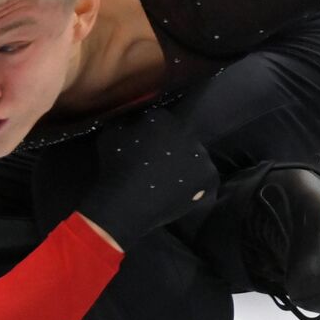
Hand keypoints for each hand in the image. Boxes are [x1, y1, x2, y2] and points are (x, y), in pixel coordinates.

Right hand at [76, 108, 217, 250]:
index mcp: (162, 117)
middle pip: (182, 136)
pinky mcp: (209, 177)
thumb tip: (133, 119)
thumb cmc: (114, 167)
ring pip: (195, 157)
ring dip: (186, 165)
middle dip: (173, 147)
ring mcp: (201, 155)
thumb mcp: (110, 134)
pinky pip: (204, 179)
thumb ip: (126, 121)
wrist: (126, 202)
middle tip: (160, 164)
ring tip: (170, 181)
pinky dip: (195, 185)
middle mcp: (187, 131)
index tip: (149, 145)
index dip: (156, 134)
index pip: (163, 120)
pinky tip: (181, 192)